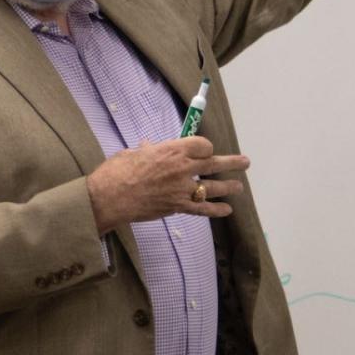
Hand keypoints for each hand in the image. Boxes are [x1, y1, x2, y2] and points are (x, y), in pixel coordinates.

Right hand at [85, 136, 249, 234]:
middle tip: (245, 162)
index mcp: (172, 150)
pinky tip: (227, 210)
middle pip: (214, 163)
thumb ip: (147, 151)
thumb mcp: (133, 153)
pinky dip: (216, 210)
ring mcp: (182, 189)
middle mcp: (182, 168)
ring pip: (212, 187)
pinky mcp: (177, 207)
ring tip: (239, 186)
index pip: (202, 145)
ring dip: (229, 186)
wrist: (109, 198)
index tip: (204, 149)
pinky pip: (202, 209)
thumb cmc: (117, 172)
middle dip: (232, 162)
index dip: (205, 146)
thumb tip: (148, 147)